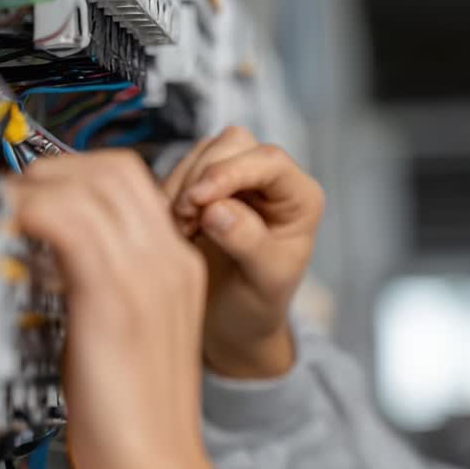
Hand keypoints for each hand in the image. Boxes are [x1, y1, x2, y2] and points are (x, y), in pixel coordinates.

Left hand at [6, 150, 239, 468]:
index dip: (72, 178)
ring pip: (88, 187)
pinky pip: (69, 224)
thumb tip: (51, 256)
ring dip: (34, 192)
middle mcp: (169, 263)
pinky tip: (15, 241)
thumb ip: (102, 289)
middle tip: (16, 205)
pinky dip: (31, 217)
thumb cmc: (136, 419)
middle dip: (52, 173)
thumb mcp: (125, 335)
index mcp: (178, 269)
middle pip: (112, 172)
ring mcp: (146, 279)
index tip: (35, 201)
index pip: (129, 185)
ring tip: (11, 223)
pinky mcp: (114, 301)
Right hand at [164, 127, 323, 378]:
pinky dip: (169, 192)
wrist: (233, 322)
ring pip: (203, 152)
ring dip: (181, 185)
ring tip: (180, 229)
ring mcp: (238, 180)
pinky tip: (171, 226)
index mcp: (300, 199)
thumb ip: (248, 243)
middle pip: (233, 145)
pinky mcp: (207, 187)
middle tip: (184, 220)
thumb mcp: (265, 281)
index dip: (232, 171)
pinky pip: (182, 170)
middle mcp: (273, 182)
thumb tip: (218, 209)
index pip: (270, 161)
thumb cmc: (259, 304)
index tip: (199, 200)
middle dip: (201, 177)